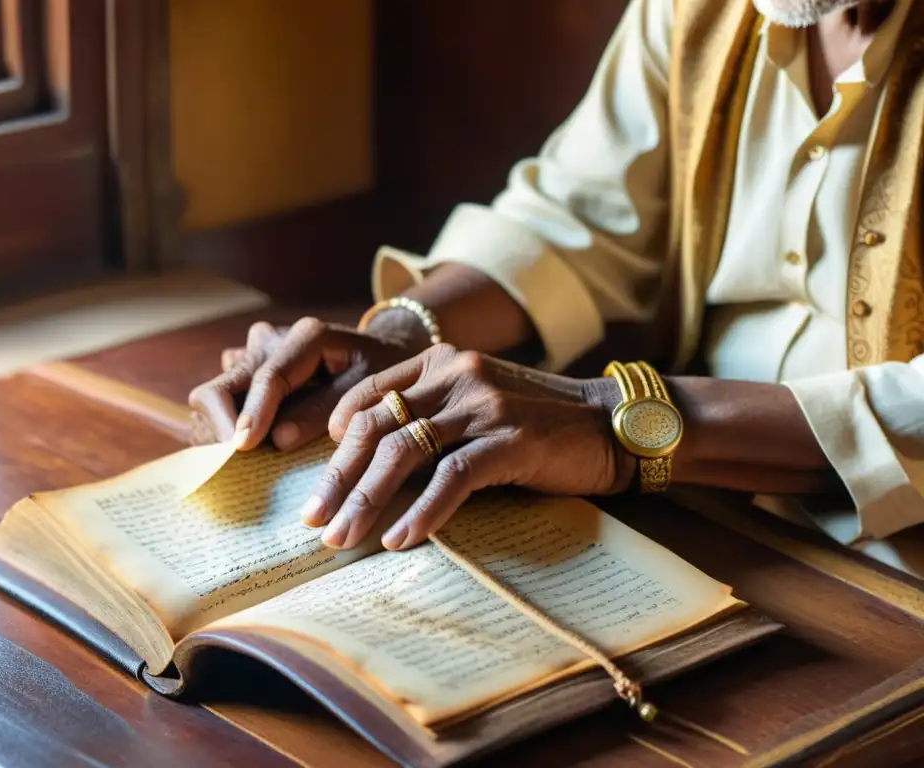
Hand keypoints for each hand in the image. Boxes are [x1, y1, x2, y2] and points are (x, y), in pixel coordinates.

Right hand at [188, 313, 431, 450]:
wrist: (380, 354)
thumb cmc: (381, 373)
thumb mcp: (368, 390)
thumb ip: (326, 410)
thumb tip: (279, 439)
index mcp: (305, 337)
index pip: (268, 377)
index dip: (252, 414)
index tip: (243, 447)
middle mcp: (270, 340)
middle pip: (222, 383)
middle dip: (221, 425)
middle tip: (232, 462)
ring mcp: (253, 355)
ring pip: (214, 393)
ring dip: (220, 430)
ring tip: (237, 463)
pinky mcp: (246, 372)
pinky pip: (221, 400)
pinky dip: (226, 428)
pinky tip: (243, 453)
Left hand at [302, 344, 632, 550]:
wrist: (609, 423)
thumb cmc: (536, 423)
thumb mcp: (474, 406)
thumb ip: (429, 419)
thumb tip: (372, 468)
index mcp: (439, 362)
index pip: (367, 396)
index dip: (333, 441)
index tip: (319, 484)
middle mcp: (456, 373)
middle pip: (375, 426)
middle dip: (339, 479)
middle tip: (315, 521)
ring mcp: (483, 404)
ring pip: (403, 451)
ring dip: (366, 500)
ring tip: (342, 538)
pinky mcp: (510, 439)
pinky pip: (451, 477)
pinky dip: (421, 511)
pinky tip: (400, 539)